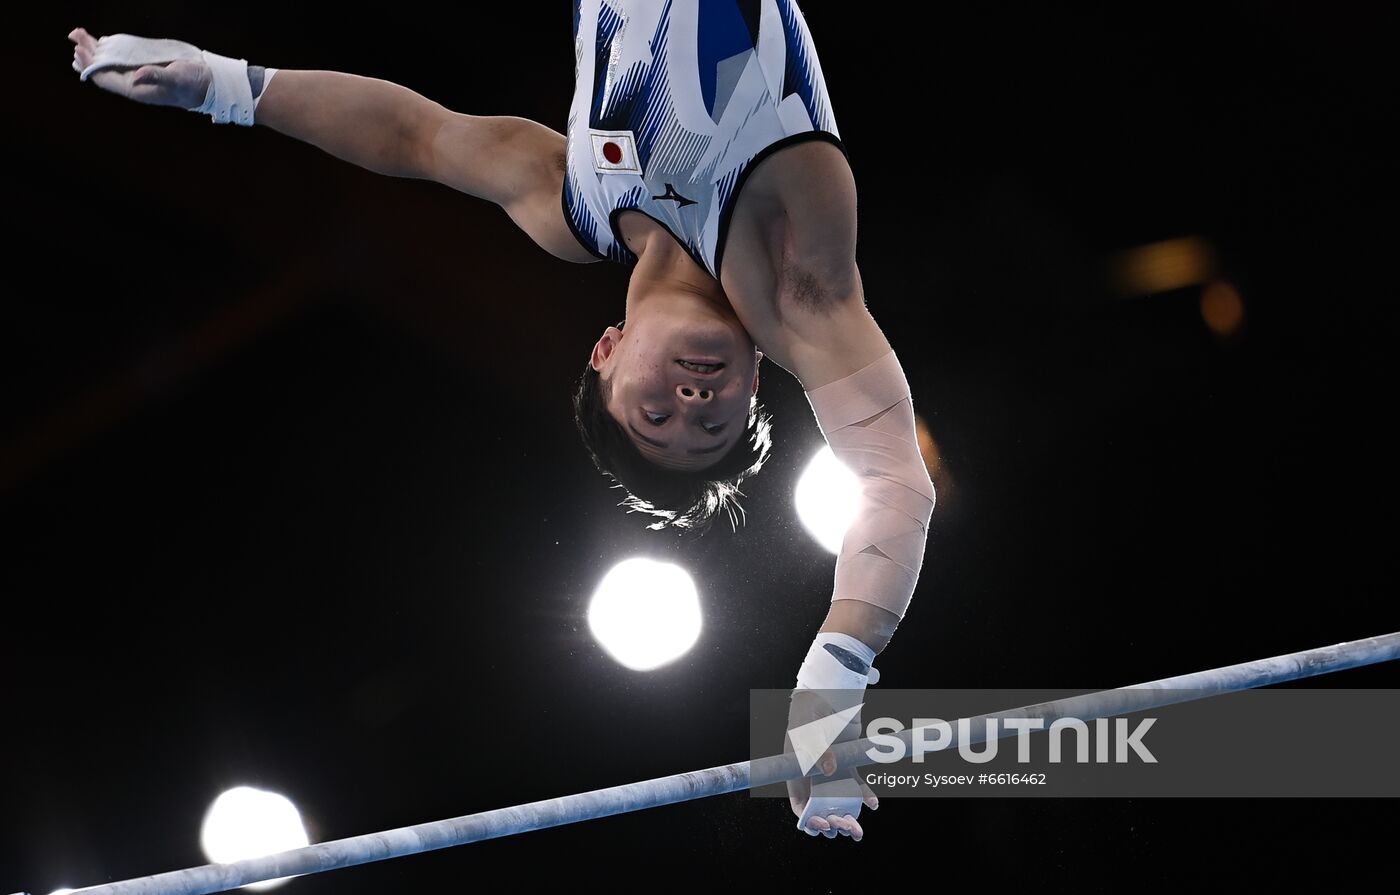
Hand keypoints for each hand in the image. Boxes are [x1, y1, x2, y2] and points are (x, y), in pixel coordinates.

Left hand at [69, 27, 210, 108]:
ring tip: (79, 34)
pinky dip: (106, 48)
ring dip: (93, 49)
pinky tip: (98, 40)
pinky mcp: (142, 64)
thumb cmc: (192, 83)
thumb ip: (156, 76)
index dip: (89, 65)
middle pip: (101, 70)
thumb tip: (136, 76)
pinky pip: (119, 57)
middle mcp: (132, 82)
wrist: (207, 83)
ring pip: (108, 63)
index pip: (104, 78)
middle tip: (76, 36)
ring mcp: (136, 73)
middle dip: (87, 54)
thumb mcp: (176, 78)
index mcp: (136, 89)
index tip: (80, 49)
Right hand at [785, 688, 878, 839]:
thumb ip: (818, 749)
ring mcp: (831, 771)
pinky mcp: (847, 763)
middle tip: (844, 827)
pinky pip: (855, 783)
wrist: (826, 695)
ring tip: (857, 829)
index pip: (800, 804)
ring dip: (848, 815)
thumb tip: (830, 771)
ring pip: (840, 800)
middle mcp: (814, 776)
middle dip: (832, 821)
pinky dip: (864, 794)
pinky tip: (873, 803)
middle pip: (821, 807)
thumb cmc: (809, 713)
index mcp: (797, 773)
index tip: (822, 824)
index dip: (809, 818)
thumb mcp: (809, 730)